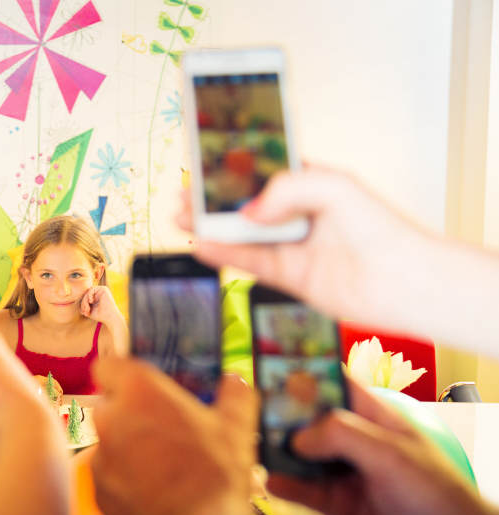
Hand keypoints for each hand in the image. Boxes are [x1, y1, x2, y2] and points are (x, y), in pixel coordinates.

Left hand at [79, 285, 121, 323]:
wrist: (110, 318)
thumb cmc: (100, 315)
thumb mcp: (89, 310)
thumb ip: (84, 304)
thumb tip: (76, 301)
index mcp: (97, 297)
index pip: (86, 297)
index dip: (83, 304)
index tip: (84, 312)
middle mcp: (100, 293)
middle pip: (86, 294)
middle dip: (83, 303)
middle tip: (85, 311)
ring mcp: (102, 290)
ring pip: (88, 292)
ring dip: (85, 300)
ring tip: (87, 308)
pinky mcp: (104, 289)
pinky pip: (92, 289)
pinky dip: (89, 295)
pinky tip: (91, 301)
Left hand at [91, 360, 256, 514]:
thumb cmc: (217, 475)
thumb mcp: (237, 427)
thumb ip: (235, 394)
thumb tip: (236, 380)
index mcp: (139, 391)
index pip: (106, 365)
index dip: (120, 373)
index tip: (136, 385)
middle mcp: (111, 419)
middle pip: (109, 405)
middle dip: (128, 413)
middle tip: (160, 428)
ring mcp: (101, 458)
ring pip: (108, 442)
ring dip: (127, 448)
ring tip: (161, 465)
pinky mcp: (98, 492)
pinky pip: (108, 476)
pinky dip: (124, 480)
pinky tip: (153, 491)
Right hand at [177, 167, 433, 334]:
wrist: (402, 281)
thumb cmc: (380, 228)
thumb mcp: (332, 186)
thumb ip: (284, 189)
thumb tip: (247, 213)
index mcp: (309, 184)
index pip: (261, 172)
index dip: (231, 169)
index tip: (203, 165)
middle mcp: (297, 214)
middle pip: (244, 204)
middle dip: (211, 200)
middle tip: (182, 196)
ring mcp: (292, 246)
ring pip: (241, 234)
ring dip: (210, 227)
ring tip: (180, 219)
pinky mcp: (289, 276)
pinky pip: (248, 262)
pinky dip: (223, 254)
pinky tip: (201, 244)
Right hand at [267, 378, 498, 514]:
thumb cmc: (436, 494)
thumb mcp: (390, 454)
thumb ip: (342, 436)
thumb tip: (297, 436)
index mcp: (372, 416)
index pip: (334, 383)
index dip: (306, 373)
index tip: (272, 367)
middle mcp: (355, 440)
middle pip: (309, 419)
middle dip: (283, 415)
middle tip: (253, 411)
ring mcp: (344, 472)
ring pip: (301, 455)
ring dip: (279, 451)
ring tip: (256, 445)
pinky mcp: (336, 504)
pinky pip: (303, 490)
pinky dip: (285, 485)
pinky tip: (272, 481)